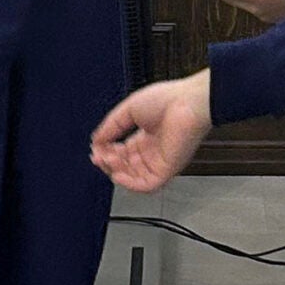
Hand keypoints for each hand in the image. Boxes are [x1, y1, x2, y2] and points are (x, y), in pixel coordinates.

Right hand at [90, 72, 211, 191]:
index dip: (107, 153)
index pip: (121, 153)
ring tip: (108, 160)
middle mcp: (153, 151)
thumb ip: (111, 126)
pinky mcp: (167, 169)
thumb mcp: (129, 109)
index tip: (96, 149)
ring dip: (116, 172)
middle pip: (125, 167)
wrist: (189, 102)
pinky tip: (118, 175)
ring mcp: (160, 161)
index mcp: (146, 137)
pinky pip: (147, 185)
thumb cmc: (169, 99)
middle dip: (108, 163)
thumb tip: (96, 140)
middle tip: (98, 156)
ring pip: (133, 178)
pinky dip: (130, 184)